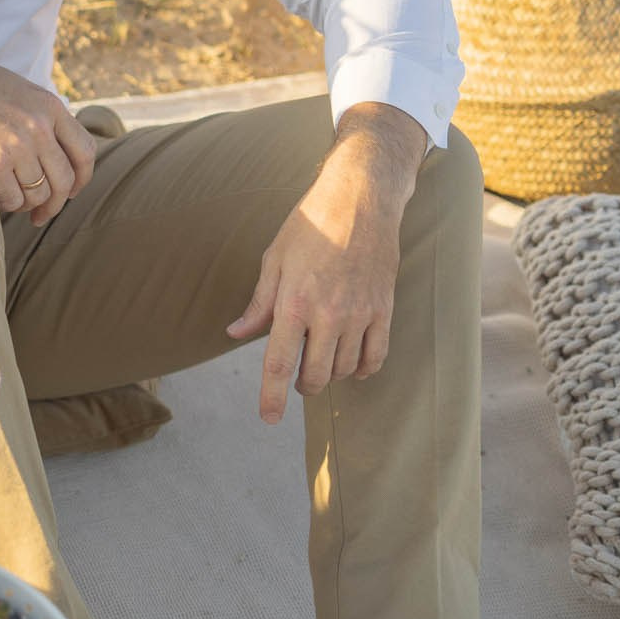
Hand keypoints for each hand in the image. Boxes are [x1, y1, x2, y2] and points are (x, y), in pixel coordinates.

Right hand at [0, 40, 96, 223]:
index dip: (81, 180)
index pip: (85, 152)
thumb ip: (38, 114)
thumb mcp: (13, 89)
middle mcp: (38, 126)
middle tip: (40, 214)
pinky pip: (12, 200)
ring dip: (26, 204)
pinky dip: (6, 204)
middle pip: (64, 181)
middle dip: (54, 204)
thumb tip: (55, 150)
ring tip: (12, 201)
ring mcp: (16, 144)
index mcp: (49, 105)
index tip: (69, 192)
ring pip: (38, 195)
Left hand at [226, 105, 427, 423]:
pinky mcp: (383, 310)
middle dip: (303, 386)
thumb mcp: (274, 259)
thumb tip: (236, 334)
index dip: (271, 398)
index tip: (268, 419)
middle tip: (298, 378)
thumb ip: (259, 303)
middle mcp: (328, 315)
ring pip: (345, 370)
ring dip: (331, 375)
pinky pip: (376, 357)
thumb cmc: (311, 224)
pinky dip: (363, 369)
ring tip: (322, 359)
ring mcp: (360, 315)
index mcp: (294, 303)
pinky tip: (353, 364)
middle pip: (316, 376)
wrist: (362, 200)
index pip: (278, 364)